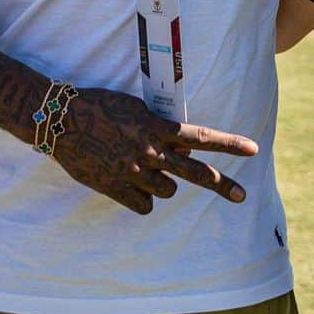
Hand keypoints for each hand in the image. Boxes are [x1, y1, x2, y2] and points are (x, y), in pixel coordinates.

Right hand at [54, 88, 257, 214]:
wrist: (60, 120)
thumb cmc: (98, 107)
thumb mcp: (134, 109)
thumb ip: (157, 128)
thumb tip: (177, 143)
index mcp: (156, 128)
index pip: (201, 136)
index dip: (229, 143)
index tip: (253, 149)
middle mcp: (150, 151)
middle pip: (195, 172)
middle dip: (222, 184)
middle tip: (242, 195)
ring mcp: (133, 172)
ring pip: (166, 191)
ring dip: (161, 183)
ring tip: (140, 167)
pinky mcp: (115, 188)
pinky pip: (144, 205)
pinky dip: (141, 198)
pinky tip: (128, 184)